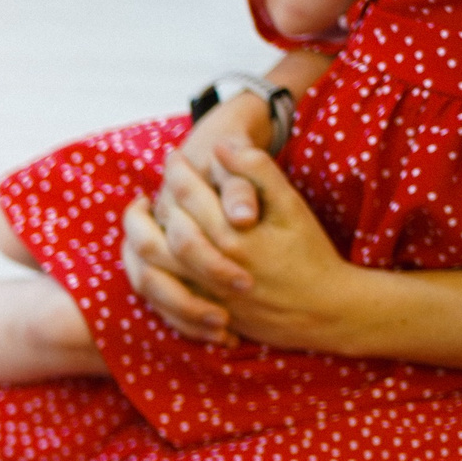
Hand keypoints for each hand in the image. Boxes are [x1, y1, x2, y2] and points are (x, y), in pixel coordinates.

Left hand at [127, 140, 372, 354]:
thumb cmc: (309, 253)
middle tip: (147, 188)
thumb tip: (222, 146)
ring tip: (140, 217)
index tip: (174, 157)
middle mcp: (212, 267)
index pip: (189, 196)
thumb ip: (258, 174)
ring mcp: (204, 295)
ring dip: (137, 238)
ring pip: (150, 267)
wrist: (324, 309)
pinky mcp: (201, 314)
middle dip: (149, 204)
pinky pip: (158, 296)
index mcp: (234, 236)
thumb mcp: (292, 207)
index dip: (177, 172)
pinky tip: (147, 252)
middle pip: (159, 232)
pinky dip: (145, 272)